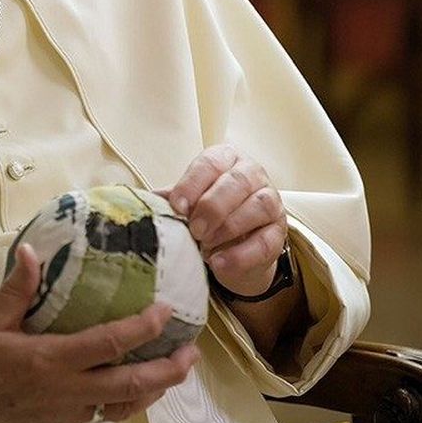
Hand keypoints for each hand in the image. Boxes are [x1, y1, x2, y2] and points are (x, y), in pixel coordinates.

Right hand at [0, 244, 200, 422]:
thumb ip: (16, 288)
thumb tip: (33, 251)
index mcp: (47, 361)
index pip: (109, 344)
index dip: (143, 327)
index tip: (166, 310)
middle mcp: (62, 392)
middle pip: (131, 385)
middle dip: (167, 370)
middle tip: (190, 352)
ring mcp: (62, 413)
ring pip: (121, 406)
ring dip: (152, 390)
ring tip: (172, 371)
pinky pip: (100, 414)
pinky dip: (124, 400)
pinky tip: (130, 386)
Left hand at [163, 144, 286, 297]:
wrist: (231, 248)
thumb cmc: (205, 215)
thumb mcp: (187, 203)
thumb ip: (170, 199)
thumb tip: (142, 202)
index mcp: (226, 159)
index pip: (210, 163)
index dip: (192, 184)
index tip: (177, 207)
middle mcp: (252, 174)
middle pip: (237, 182)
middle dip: (213, 206)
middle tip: (194, 230)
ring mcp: (271, 201)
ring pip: (259, 206)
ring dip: (230, 227)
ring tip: (206, 246)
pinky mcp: (279, 232)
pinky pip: (266, 241)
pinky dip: (242, 254)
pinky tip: (220, 263)